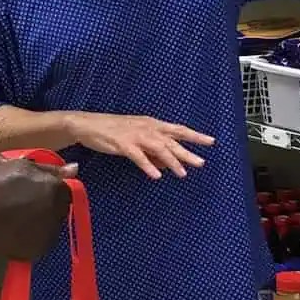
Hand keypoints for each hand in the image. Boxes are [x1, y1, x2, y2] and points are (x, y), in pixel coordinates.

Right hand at [0, 158, 72, 260]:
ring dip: (39, 224)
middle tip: (23, 204)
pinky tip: (12, 231)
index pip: (64, 191)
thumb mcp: (23, 166)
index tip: (31, 190)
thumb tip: (76, 169)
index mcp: (57, 191)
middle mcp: (58, 215)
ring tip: (16, 218)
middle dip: (46, 207)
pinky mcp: (36, 253)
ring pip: (49, 229)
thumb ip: (51, 169)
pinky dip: (29, 238)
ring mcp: (48, 236)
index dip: (48, 190)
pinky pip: (38, 243)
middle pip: (58, 211)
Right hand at [66, 112, 213, 179]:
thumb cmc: (113, 131)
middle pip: (172, 140)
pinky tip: (156, 176)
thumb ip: (153, 151)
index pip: (178, 129)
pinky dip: (148, 166)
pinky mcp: (122, 144)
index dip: (195, 135)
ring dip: (172, 161)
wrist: (88, 124)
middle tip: (202, 162)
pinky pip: (138, 156)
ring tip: (182, 174)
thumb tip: (168, 165)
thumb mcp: (137, 139)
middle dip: (188, 152)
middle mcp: (147, 128)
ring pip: (158, 148)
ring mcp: (135, 135)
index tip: (211, 141)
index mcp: (152, 124)